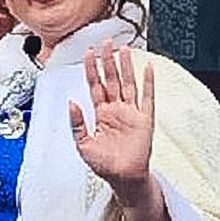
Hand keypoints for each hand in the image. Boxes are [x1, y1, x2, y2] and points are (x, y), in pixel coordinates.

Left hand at [67, 42, 155, 196]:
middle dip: (108, 61)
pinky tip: (148, 68)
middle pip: (112, 79)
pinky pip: (147, 97)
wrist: (123, 178)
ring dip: (126, 66)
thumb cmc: (105, 164)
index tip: (89, 53)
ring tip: (124, 49)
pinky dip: (148, 82)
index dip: (92, 69)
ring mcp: (131, 113)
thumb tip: (71, 102)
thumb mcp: (83, 144)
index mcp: (101, 114)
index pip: (95, 86)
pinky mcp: (145, 119)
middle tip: (106, 43)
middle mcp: (116, 110)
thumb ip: (77, 123)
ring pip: (128, 83)